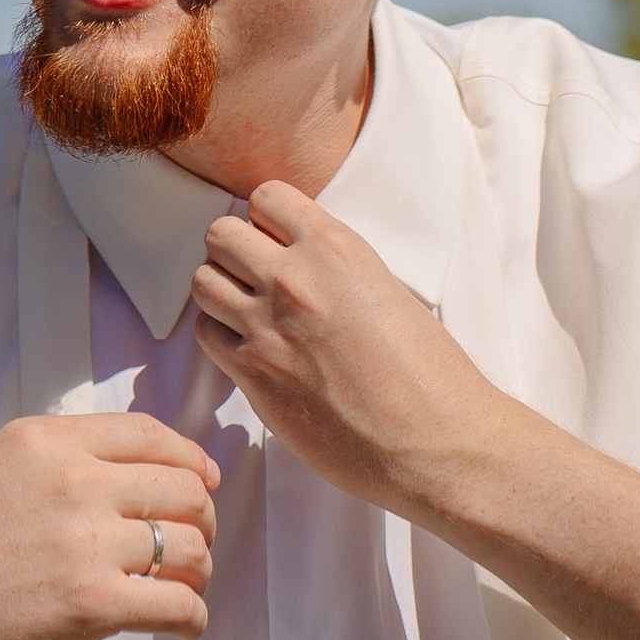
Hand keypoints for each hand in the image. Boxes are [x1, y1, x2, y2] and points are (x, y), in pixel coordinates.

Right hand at [0, 411, 217, 639]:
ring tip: (187, 589)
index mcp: (52, 441)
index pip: (149, 433)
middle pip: (182, 487)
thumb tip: (120, 480)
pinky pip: (175, 604)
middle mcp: (76, 480)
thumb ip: (59, 462)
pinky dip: (191, 618)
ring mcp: (87, 542)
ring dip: (199, 571)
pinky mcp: (90, 604)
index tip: (203, 479)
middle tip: (196, 545)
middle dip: (201, 518)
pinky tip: (183, 627)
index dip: (189, 457)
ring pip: (188, 546)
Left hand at [192, 185, 497, 526]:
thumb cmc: (427, 373)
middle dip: (235, 251)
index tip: (277, 240)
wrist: (435, 442)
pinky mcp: (254, 376)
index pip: (265, 196)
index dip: (267, 219)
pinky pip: (207, 333)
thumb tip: (301, 260)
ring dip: (221, 291)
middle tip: (255, 276)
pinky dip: (221, 336)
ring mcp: (268, 327)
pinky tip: (249, 348)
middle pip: (221, 235)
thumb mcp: (385, 288)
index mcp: (335, 247)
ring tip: (248, 311)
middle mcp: (295, 279)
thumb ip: (334, 267)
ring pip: (203, 281)